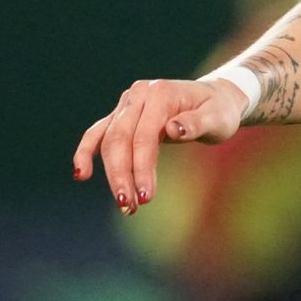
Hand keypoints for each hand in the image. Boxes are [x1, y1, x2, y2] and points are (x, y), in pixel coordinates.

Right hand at [72, 77, 247, 214]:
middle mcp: (139, 95)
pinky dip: (86, 153)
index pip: (144, 136)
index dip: (142, 168)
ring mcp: (127, 104)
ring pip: (108, 141)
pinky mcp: (121, 116)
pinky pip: (98, 135)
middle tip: (129, 207)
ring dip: (111, 174)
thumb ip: (197, 123)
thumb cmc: (219, 110)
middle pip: (119, 139)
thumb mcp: (218, 118)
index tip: (146, 197)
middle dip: (122, 176)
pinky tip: (81, 174)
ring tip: (124, 205)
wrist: (216, 98)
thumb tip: (173, 129)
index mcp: (161, 93)